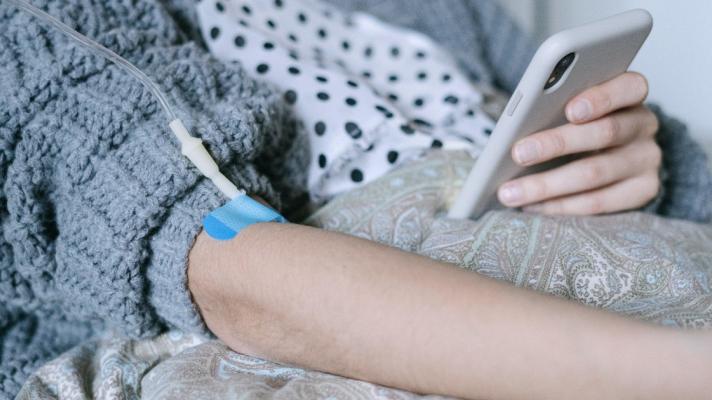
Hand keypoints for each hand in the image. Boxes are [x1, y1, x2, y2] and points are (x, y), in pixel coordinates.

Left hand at [497, 72, 660, 214]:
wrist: (613, 157)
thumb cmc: (579, 124)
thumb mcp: (571, 108)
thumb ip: (555, 107)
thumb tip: (517, 125)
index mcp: (630, 93)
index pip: (628, 87)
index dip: (601, 98)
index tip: (569, 110)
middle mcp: (644, 125)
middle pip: (604, 132)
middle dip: (556, 144)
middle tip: (518, 154)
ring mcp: (647, 160)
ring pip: (595, 173)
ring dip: (546, 185)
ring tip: (510, 193)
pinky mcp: (643, 191)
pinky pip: (597, 202)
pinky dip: (560, 206)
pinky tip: (532, 206)